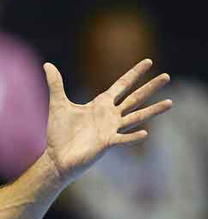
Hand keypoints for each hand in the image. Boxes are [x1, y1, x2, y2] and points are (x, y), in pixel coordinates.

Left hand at [43, 59, 172, 183]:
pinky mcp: (106, 144)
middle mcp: (109, 116)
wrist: (56, 157)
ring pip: (136, 117)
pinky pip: (123, 139)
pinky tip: (146, 132)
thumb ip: (55, 84)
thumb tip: (47, 64)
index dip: (134, 73)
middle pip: (134, 98)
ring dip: (153, 110)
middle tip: (167, 76)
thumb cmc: (59, 133)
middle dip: (150, 87)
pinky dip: (133, 136)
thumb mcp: (58, 104)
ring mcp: (110, 130)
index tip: (149, 61)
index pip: (122, 85)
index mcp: (100, 104)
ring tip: (170, 102)